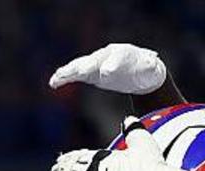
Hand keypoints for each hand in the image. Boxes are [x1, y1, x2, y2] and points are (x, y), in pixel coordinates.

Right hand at [49, 43, 166, 94]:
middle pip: (94, 60)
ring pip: (81, 66)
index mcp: (124, 53)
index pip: (117, 57)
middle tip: (79, 73)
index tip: (107, 73)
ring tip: (58, 78)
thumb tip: (147, 64)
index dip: (112, 65)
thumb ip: (148, 66)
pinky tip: (54, 83)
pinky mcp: (90, 73)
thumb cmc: (146, 70)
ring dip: (70, 72)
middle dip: (86, 66)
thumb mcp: (150, 69)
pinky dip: (65, 78)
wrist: (139, 72)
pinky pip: (76, 74)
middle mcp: (107, 55)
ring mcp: (96, 63)